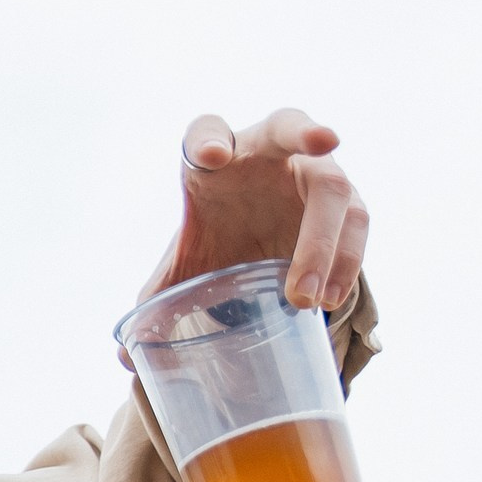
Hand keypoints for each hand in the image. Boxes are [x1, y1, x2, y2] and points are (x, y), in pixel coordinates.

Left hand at [139, 109, 368, 312]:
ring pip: (333, 186)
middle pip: (286, 126)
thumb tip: (125, 355)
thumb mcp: (184, 262)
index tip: (208, 156)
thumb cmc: (216, 238)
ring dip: (323, 242)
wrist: (257, 240)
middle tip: (321, 144)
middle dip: (305, 137)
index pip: (205, 129)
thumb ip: (159, 295)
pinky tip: (330, 297)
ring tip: (305, 298)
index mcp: (213, 155)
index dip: (207, 138)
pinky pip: (356, 223)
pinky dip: (346, 260)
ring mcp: (313, 169)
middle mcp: (268, 148)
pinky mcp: (345, 201)